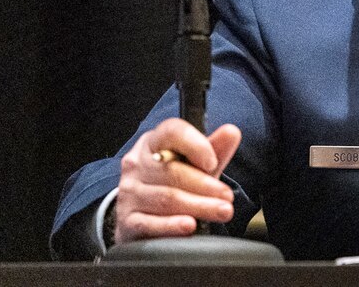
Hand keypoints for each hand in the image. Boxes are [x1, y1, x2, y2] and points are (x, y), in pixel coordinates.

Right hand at [114, 118, 240, 243]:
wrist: (146, 216)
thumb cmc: (176, 183)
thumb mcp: (197, 165)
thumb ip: (215, 149)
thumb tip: (231, 132)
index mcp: (154, 142)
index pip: (172, 132)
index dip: (195, 145)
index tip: (213, 162)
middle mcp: (136, 164)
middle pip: (172, 171)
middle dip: (205, 185)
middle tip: (227, 196)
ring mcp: (129, 193)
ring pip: (166, 198)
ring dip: (198, 206)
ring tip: (222, 211)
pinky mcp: (127, 221)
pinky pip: (150, 223)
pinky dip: (172, 225)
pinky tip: (190, 226)